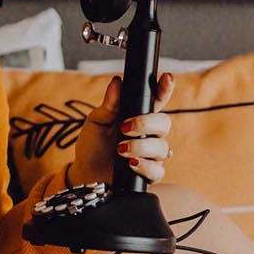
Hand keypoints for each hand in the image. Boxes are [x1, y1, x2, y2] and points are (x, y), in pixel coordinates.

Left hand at [69, 71, 175, 186]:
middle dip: (146, 123)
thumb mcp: (96, 122)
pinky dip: (143, 166)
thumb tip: (117, 82)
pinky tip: (130, 163)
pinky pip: (157, 170)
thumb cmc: (93, 146)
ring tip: (120, 149)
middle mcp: (149, 134)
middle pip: (164, 123)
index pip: (157, 100)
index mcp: (138, 116)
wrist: (86, 175)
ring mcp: (151, 154)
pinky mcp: (150, 174)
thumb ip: (109, 104)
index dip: (165, 88)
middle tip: (124, 127)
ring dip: (140, 147)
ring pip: (162, 147)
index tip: (167, 78)